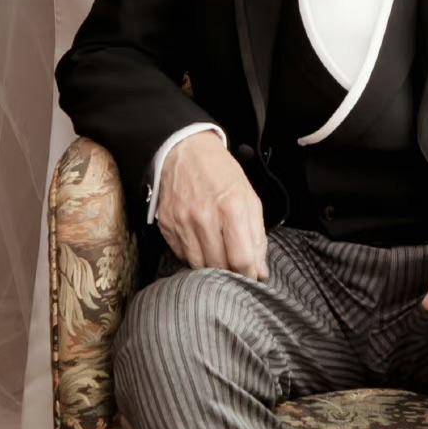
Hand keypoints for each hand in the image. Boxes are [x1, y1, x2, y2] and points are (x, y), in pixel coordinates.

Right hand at [157, 131, 268, 279]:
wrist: (186, 151)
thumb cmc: (221, 174)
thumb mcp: (248, 197)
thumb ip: (257, 236)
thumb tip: (260, 271)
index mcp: (231, 208)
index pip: (241, 260)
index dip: (249, 274)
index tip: (252, 277)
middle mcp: (204, 218)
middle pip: (219, 267)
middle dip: (231, 272)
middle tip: (235, 265)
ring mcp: (182, 223)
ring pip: (199, 266)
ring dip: (211, 267)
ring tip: (218, 252)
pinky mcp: (167, 226)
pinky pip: (182, 256)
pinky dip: (194, 255)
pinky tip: (200, 242)